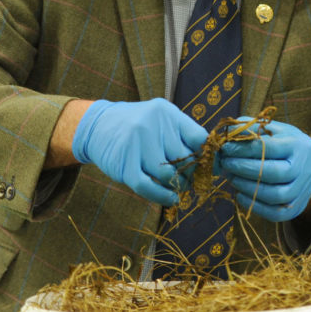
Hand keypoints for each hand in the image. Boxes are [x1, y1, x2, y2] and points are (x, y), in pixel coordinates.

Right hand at [71, 98, 207, 205]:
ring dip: (178, 185)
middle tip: (196, 180)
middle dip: (194, 174)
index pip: (199, 138)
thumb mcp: (161, 118)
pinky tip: (171, 198)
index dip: (209, 156)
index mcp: (167, 113)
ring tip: (181, 187)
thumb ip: (182, 134)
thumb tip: (211, 159)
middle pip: (185, 159)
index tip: (213, 167)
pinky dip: (162, 196)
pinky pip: (148, 187)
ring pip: (168, 175)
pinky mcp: (124, 165)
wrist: (97, 125)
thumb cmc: (138, 125)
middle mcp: (152, 126)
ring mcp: (137, 145)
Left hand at [216, 119, 310, 222]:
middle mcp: (304, 168)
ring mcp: (302, 189)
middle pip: (274, 173)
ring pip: (276, 195)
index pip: (270, 147)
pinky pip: (276, 213)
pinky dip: (255, 206)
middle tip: (226, 163)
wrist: (309, 162)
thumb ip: (252, 128)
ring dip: (248, 188)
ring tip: (231, 178)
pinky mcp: (297, 207)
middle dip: (244, 169)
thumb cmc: (285, 143)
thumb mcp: (273, 130)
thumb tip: (230, 131)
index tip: (226, 148)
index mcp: (297, 145)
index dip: (244, 148)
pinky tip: (239, 194)